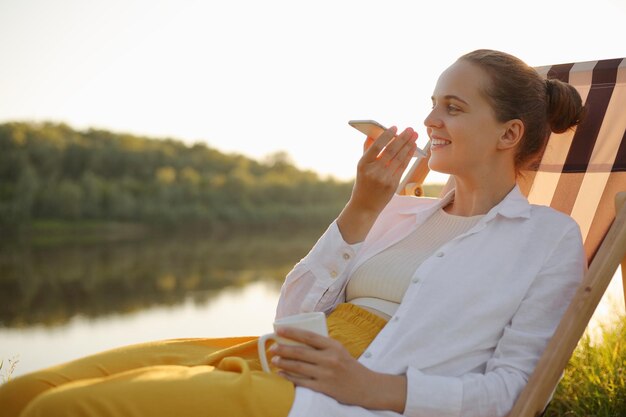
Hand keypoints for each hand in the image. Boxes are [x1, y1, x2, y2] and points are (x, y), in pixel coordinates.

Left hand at [270, 327, 406, 411]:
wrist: (366, 387)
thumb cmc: (350, 367)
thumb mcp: (339, 350)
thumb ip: (323, 345)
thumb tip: (299, 339)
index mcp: (333, 345)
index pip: (309, 336)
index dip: (292, 332)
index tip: (279, 330)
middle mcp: (329, 358)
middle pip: (300, 351)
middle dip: (283, 349)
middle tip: (272, 347)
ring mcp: (326, 373)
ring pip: (299, 366)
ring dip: (283, 362)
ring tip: (274, 360)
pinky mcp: (324, 387)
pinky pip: (302, 381)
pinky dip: (289, 377)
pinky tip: (281, 373)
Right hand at [352, 126, 417, 213]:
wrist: (364, 205)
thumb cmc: (363, 182)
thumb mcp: (362, 167)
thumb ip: (368, 149)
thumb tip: (375, 133)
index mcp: (363, 164)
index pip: (377, 146)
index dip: (387, 135)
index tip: (395, 127)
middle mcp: (374, 171)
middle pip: (391, 151)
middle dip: (402, 138)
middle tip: (410, 129)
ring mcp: (384, 178)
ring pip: (399, 158)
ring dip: (408, 145)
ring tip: (414, 135)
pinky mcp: (393, 185)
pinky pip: (403, 167)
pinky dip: (409, 156)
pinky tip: (413, 147)